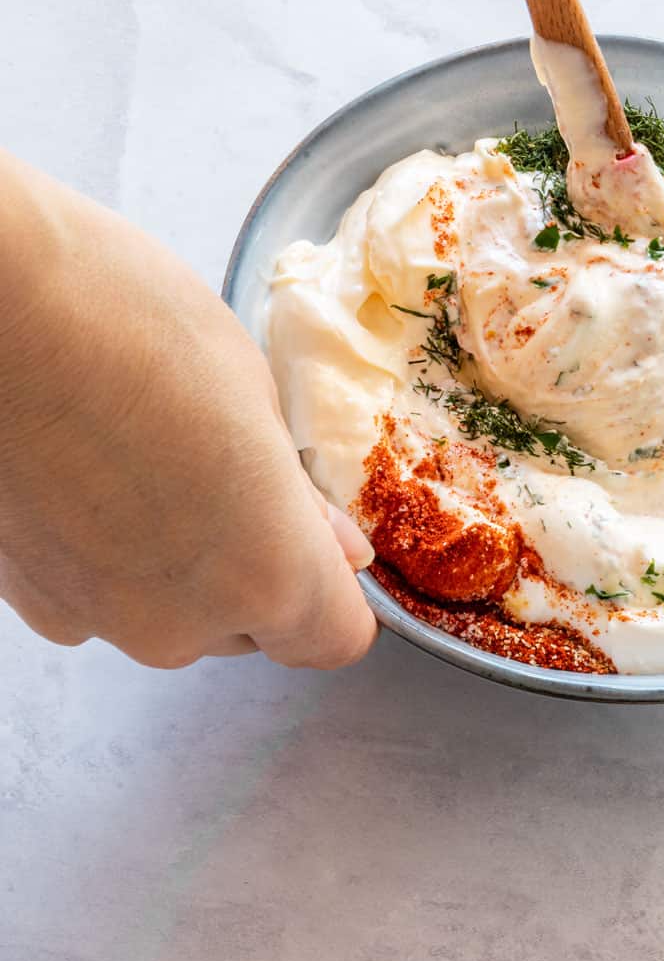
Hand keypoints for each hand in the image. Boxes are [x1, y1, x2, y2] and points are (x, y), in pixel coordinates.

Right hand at [0, 155, 377, 669]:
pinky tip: (86, 476)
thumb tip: (333, 546)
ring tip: (147, 462)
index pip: (332, 637)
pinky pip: (98, 597)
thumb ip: (298, 495)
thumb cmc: (129, 324)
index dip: (336, 587)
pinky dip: (104, 557)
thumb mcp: (255, 394)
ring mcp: (97, 618)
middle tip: (229, 475)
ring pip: (170, 616)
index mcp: (267, 573)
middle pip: (250, 629)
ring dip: (175, 565)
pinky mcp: (28, 600)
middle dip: (254, 569)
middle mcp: (183, 623)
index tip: (325, 539)